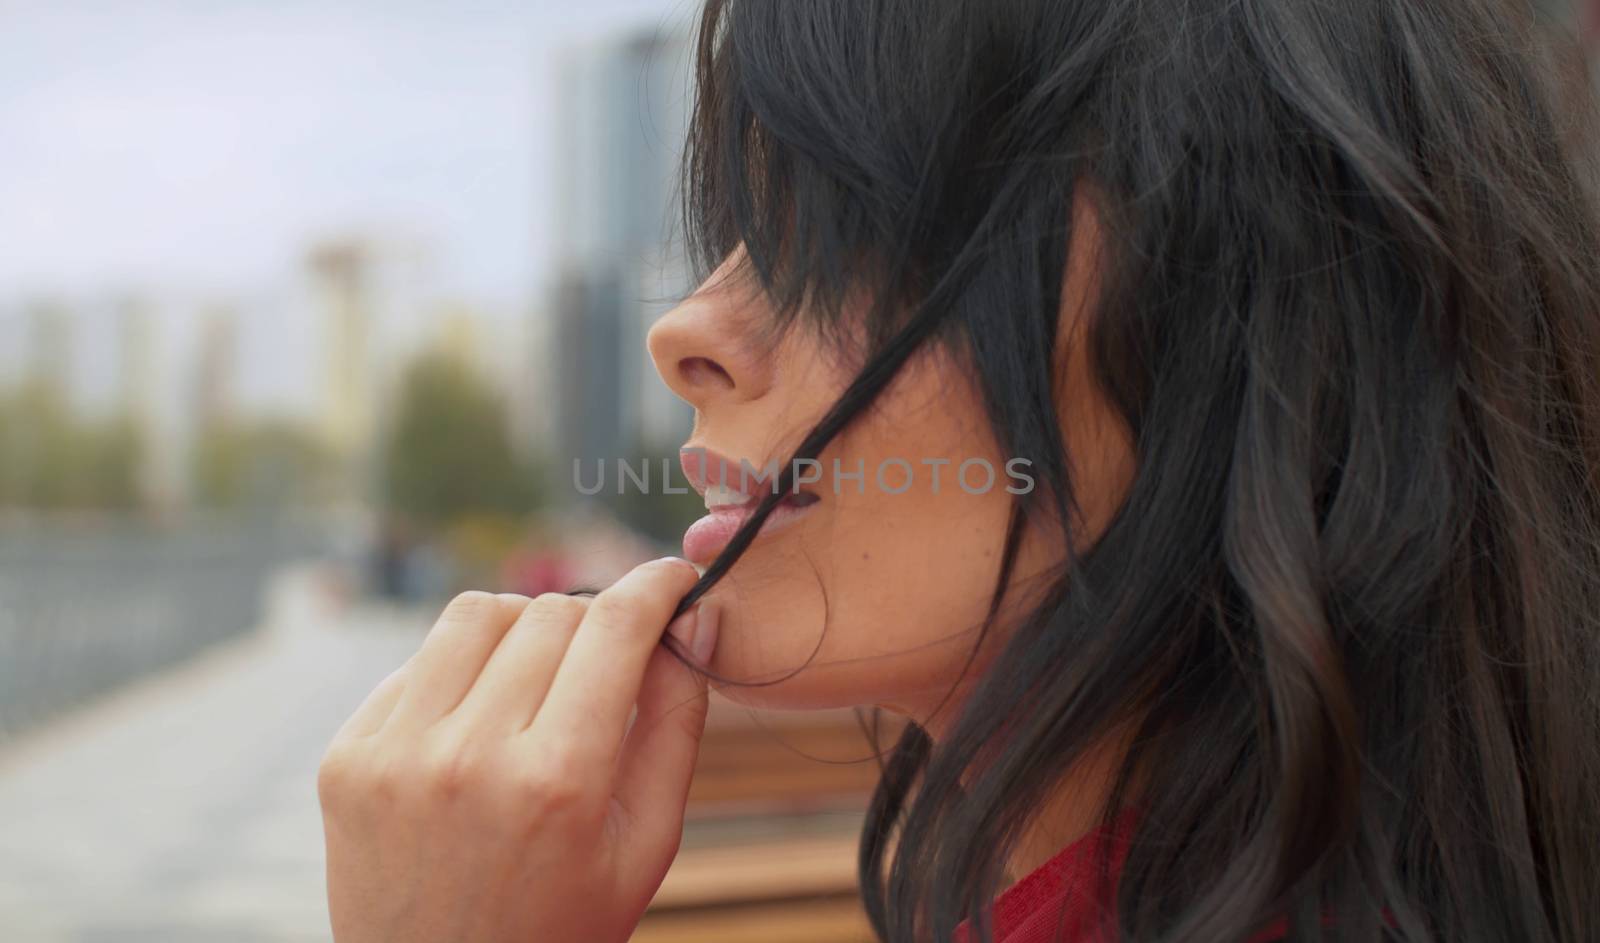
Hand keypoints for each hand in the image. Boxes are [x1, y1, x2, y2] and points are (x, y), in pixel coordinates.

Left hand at [316, 557, 717, 942]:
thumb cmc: (560, 924)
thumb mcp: (646, 846)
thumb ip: (674, 729)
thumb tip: (683, 630)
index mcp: (557, 783)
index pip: (614, 628)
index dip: (655, 585)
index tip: (672, 578)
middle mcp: (468, 758)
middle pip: (551, 613)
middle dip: (596, 622)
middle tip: (607, 664)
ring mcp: (396, 755)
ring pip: (476, 614)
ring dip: (523, 629)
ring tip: (538, 679)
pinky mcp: (346, 758)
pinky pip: (417, 663)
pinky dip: (459, 675)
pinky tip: (475, 726)